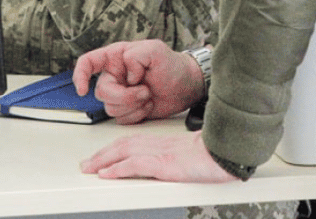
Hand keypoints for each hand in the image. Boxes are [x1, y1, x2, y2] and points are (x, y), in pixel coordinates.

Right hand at [72, 40, 202, 124]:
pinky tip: (148, 106)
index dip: (79, 76)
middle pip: (101, 92)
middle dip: (123, 96)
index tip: (83, 90)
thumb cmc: (172, 65)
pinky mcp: (127, 110)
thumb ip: (135, 56)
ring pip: (110, 108)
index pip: (87, 62)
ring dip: (132, 105)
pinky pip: (121, 119)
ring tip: (149, 96)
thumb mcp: (155, 50)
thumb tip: (126, 75)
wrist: (186, 87)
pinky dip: (136, 115)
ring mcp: (120, 94)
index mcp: (116, 57)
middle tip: (144, 91)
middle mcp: (115, 76)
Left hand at [80, 131, 237, 182]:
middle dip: (102, 154)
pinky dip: (118, 169)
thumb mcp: (189, 156)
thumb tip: (169, 167)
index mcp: (163, 142)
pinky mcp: (165, 164)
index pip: (131, 141)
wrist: (229, 151)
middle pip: (122, 145)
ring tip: (89, 168)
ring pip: (124, 153)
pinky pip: (135, 165)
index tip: (101, 156)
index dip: (113, 148)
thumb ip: (175, 159)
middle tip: (86, 164)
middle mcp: (158, 144)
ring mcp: (161, 153)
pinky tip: (107, 174)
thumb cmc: (215, 154)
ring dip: (103, 160)